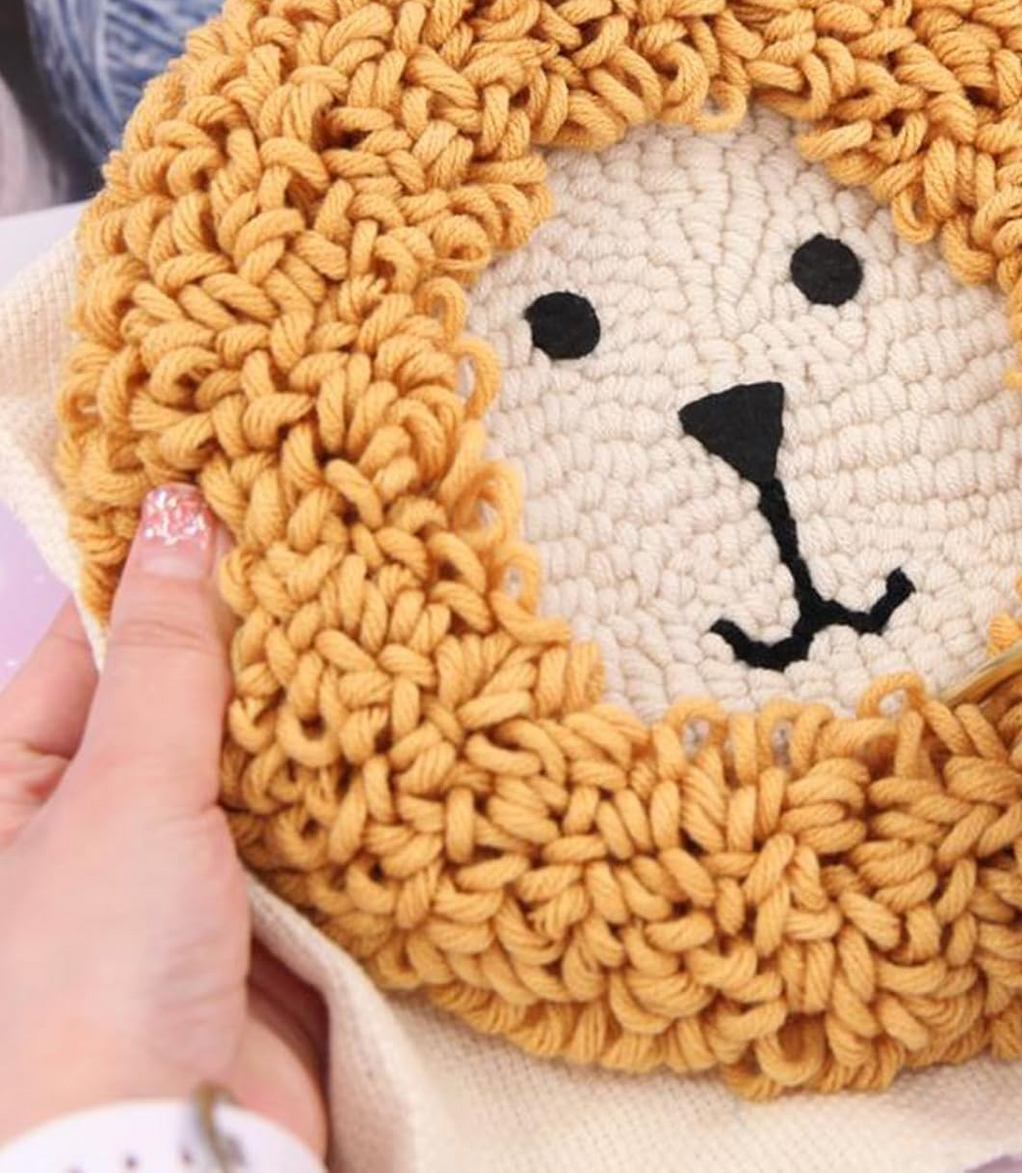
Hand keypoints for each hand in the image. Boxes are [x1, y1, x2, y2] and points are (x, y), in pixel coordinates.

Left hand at [0, 486, 326, 1149]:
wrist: (168, 1151)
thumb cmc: (91, 973)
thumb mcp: (122, 786)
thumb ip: (167, 651)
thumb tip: (182, 513)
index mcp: (18, 780)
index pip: (95, 638)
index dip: (168, 568)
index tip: (250, 498)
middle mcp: (95, 814)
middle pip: (187, 688)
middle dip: (262, 637)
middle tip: (343, 552)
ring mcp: (184, 860)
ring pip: (260, 746)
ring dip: (315, 706)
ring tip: (386, 621)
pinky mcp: (262, 902)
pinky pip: (307, 810)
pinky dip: (349, 773)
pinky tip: (401, 719)